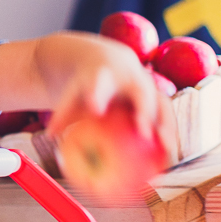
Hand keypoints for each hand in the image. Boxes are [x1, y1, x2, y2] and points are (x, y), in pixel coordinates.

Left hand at [45, 37, 177, 158]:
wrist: (108, 62)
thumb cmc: (86, 84)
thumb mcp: (72, 94)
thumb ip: (62, 113)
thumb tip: (50, 135)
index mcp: (104, 74)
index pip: (99, 83)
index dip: (98, 95)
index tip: (96, 110)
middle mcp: (130, 76)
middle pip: (141, 92)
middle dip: (145, 110)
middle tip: (145, 133)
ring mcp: (148, 86)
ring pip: (162, 104)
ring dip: (167, 126)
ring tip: (169, 150)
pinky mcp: (159, 97)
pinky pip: (167, 117)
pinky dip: (170, 135)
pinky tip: (170, 159)